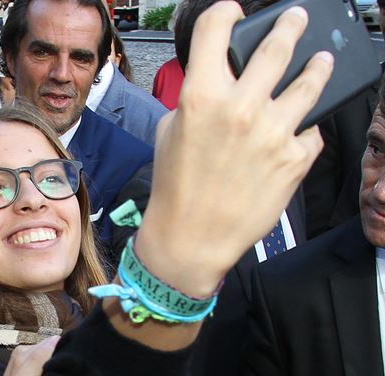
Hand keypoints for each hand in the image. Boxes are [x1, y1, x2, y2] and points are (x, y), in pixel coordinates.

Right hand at [136, 2, 332, 297]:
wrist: (191, 237)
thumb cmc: (175, 188)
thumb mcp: (170, 132)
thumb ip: (197, 100)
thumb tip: (219, 84)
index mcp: (201, 96)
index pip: (216, 27)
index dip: (225, 12)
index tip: (232, 12)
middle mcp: (241, 107)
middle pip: (277, 45)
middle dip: (290, 25)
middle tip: (297, 19)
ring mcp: (274, 132)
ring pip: (311, 82)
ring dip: (318, 66)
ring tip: (321, 60)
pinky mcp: (296, 158)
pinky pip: (312, 130)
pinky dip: (305, 128)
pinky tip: (298, 130)